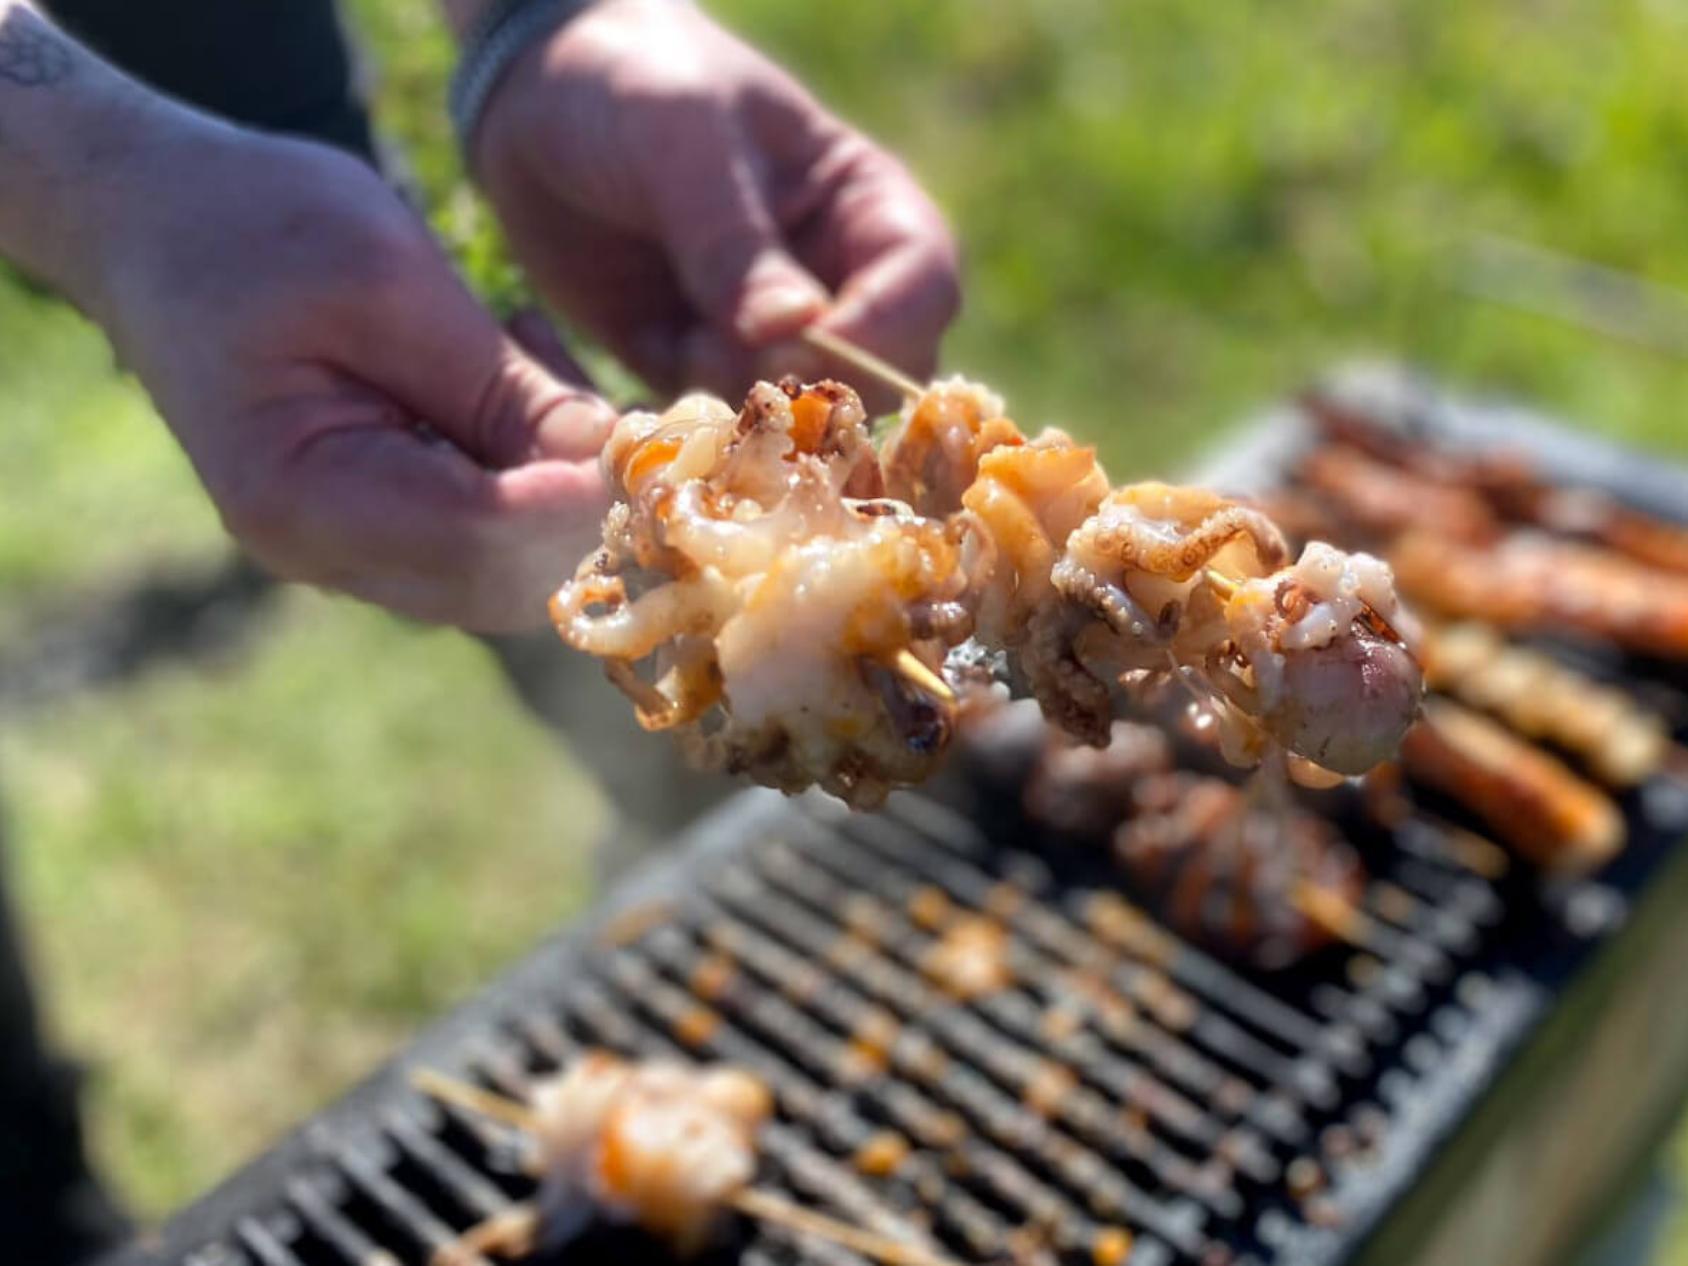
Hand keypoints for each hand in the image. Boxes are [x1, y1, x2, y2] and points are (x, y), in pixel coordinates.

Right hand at [89, 122, 616, 631]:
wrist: (160, 227)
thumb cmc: (257, 228)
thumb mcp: (383, 276)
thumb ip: (494, 384)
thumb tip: (605, 459)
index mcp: (297, 496)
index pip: (477, 536)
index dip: (578, 499)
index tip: (644, 440)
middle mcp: (324, 554)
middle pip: (507, 581)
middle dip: (588, 505)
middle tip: (619, 401)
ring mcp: (354, 555)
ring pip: (514, 575)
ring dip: (568, 492)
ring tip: (545, 367)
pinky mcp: (387, 534)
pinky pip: (496, 544)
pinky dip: (540, 484)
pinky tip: (525, 392)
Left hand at [469, 0, 960, 406]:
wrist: (527, 102)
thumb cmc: (627, 85)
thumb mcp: (680, 136)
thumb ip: (733, 234)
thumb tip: (795, 332)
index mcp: (865, 208)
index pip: (922, 289)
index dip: (880, 332)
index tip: (802, 346)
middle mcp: (836, 284)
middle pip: (877, 377)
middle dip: (811, 388)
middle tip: (725, 359)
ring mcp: (770, 339)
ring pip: (800, 420)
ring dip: (744, 412)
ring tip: (678, 348)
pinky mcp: (701, 373)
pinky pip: (721, 431)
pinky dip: (692, 428)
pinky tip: (649, 374)